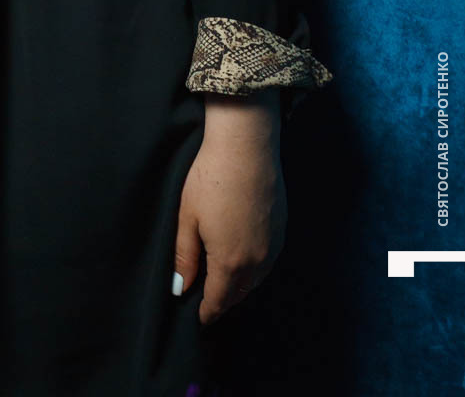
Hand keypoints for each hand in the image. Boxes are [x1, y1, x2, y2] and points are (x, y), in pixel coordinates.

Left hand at [173, 90, 285, 324]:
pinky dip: (255, 268)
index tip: (198, 318)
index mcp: (231, 262)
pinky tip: (244, 259)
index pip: (219, 300)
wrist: (247, 145)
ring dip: (240, 285)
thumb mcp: (188, 216)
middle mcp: (258, 261)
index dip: (207, 312)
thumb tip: (181, 288)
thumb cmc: (211, 177)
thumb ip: (184, 256)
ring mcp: (274, 245)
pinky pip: (268, 261)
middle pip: (239, 294)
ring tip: (223, 283)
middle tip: (208, 302)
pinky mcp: (283, 229)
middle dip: (223, 301)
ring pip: (256, 280)